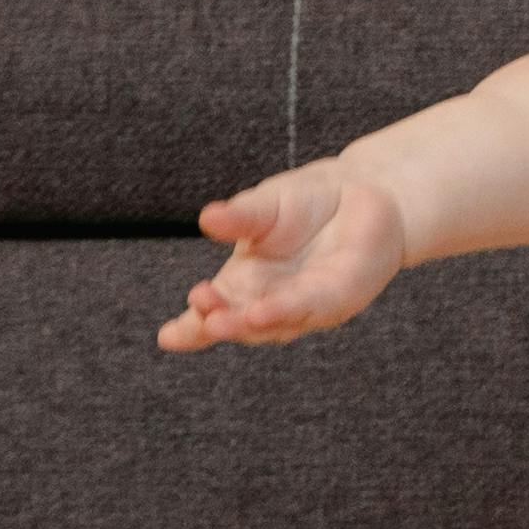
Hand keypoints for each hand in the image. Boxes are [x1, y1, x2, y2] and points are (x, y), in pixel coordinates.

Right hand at [158, 160, 404, 350]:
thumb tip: (208, 218)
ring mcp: (305, 305)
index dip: (190, 330)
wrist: (361, 192)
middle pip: (239, 324)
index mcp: (243, 285)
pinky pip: (311, 307)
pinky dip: (286, 310)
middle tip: (199, 318)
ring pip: (274, 324)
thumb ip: (239, 218)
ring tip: (220, 321)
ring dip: (246, 324)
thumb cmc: (304, 204)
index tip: (167, 337)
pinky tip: (262, 311)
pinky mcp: (339, 297)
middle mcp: (270, 302)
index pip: (211, 315)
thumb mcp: (262, 207)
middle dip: (218, 324)